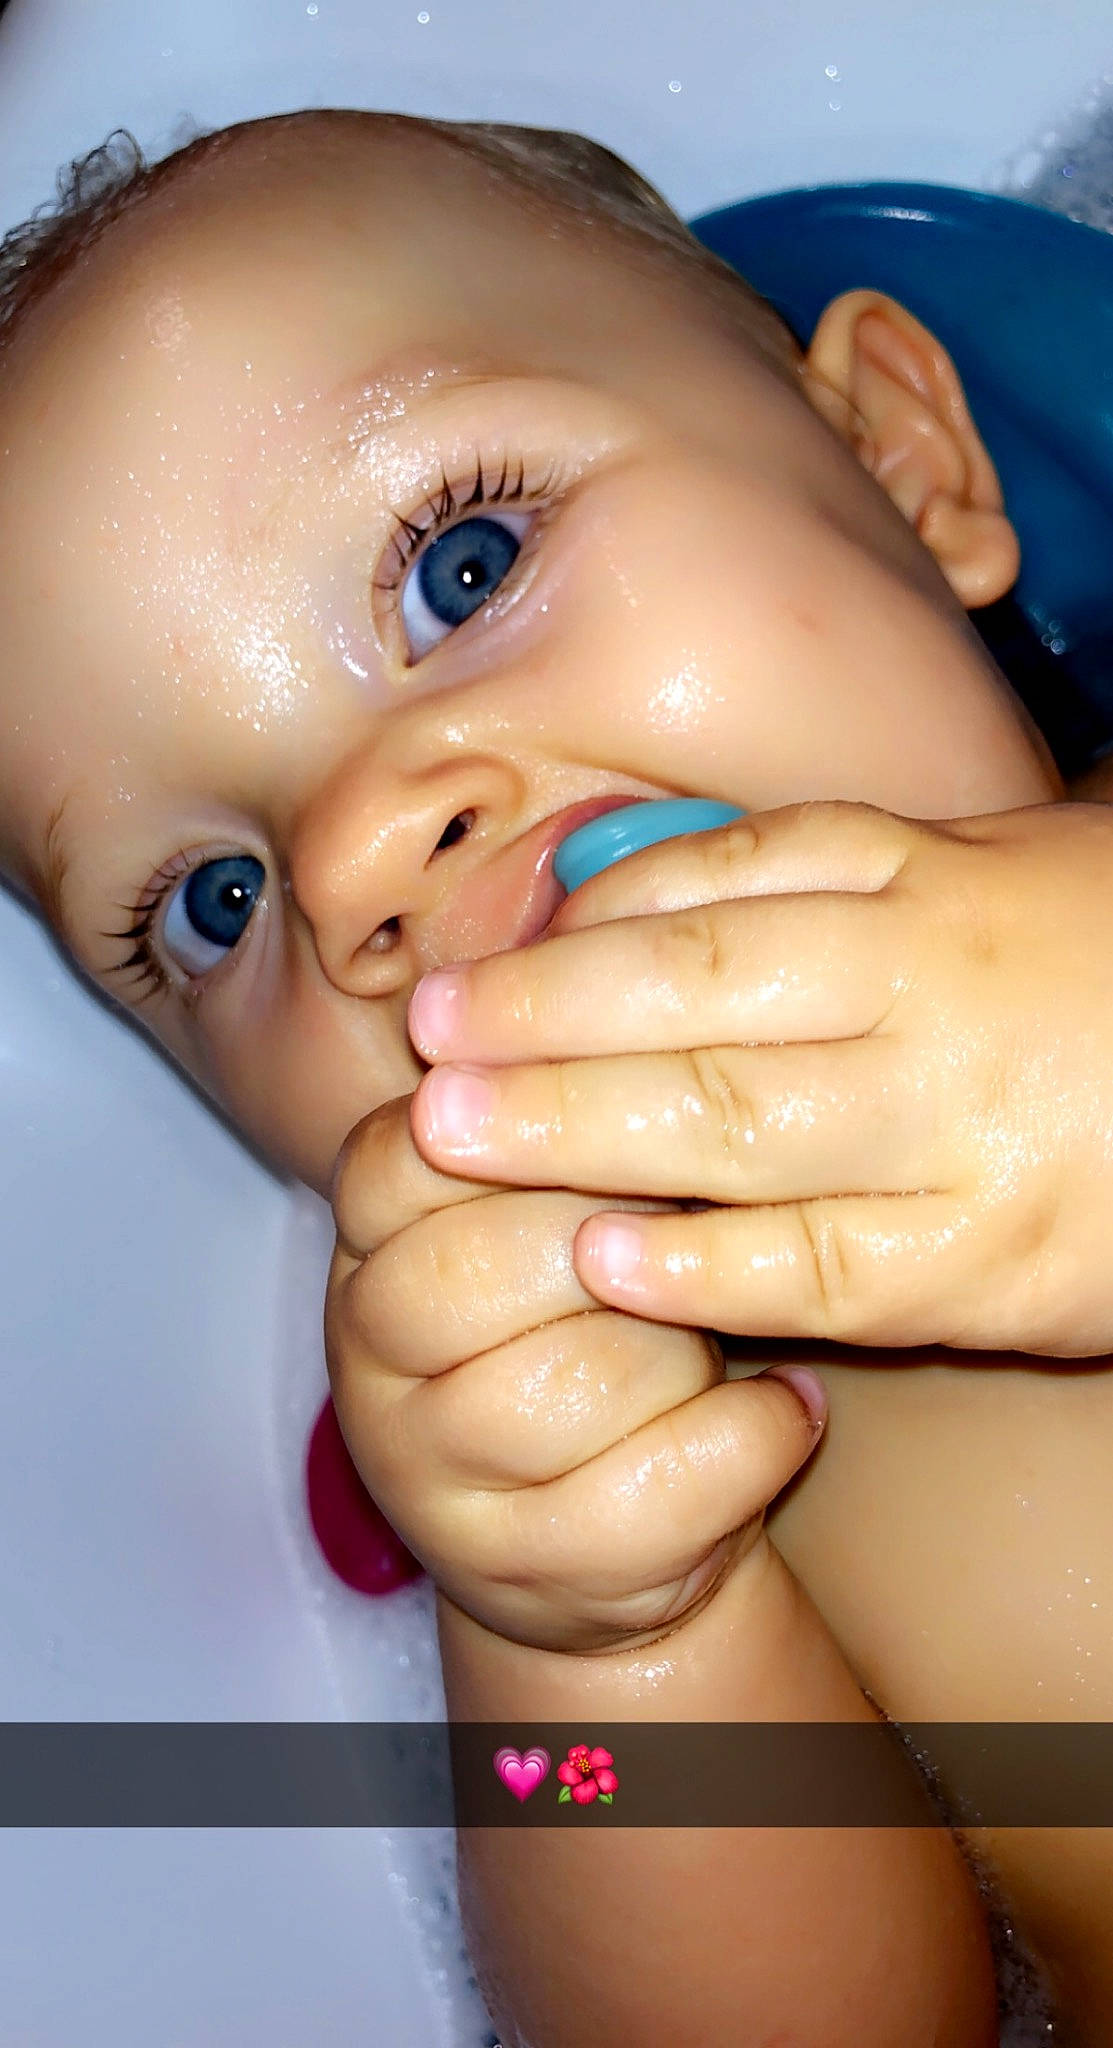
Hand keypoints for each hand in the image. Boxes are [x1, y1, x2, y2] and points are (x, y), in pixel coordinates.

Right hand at [324, 1093, 824, 1652]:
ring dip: (684, 1347)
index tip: (634, 1121)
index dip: (540, 1123)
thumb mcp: (552, 1200)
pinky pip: (665, 1488)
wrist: (606, 1528)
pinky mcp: (527, 1575)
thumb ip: (562, 1104)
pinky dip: (754, 1436)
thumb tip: (611, 960)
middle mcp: (370, 1365)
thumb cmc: (595, 1313)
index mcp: (369, 1244)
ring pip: (576, 1384)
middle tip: (689, 1228)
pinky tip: (784, 1404)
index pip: (409, 1153)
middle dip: (614, 1240)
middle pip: (478, 1270)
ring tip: (721, 1325)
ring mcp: (434, 1483)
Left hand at [407, 799, 1112, 1357]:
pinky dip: (707, 1268)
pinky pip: (827, 1265)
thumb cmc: (1091, 959)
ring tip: (457, 1139)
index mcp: (926, 881)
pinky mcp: (994, 1263)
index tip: (469, 958)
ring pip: (740, 1126)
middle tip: (425, 1045)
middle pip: (701, 998)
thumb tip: (603, 881)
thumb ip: (799, 871)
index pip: (723, 891)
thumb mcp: (974, 864)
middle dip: (543, 1022)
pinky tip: (604, 1263)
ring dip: (580, 1134)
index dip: (577, 931)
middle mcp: (933, 993)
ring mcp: (964, 1131)